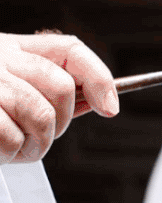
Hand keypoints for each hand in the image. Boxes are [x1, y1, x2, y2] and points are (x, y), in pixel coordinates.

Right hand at [0, 31, 118, 163]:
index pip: (69, 50)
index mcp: (11, 50)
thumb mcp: (16, 94)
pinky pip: (10, 136)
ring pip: (40, 115)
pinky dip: (8, 153)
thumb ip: (51, 94)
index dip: (99, 78)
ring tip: (12, 146)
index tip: (110, 109)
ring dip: (34, 144)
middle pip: (62, 88)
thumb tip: (100, 101)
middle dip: (58, 125)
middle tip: (35, 138)